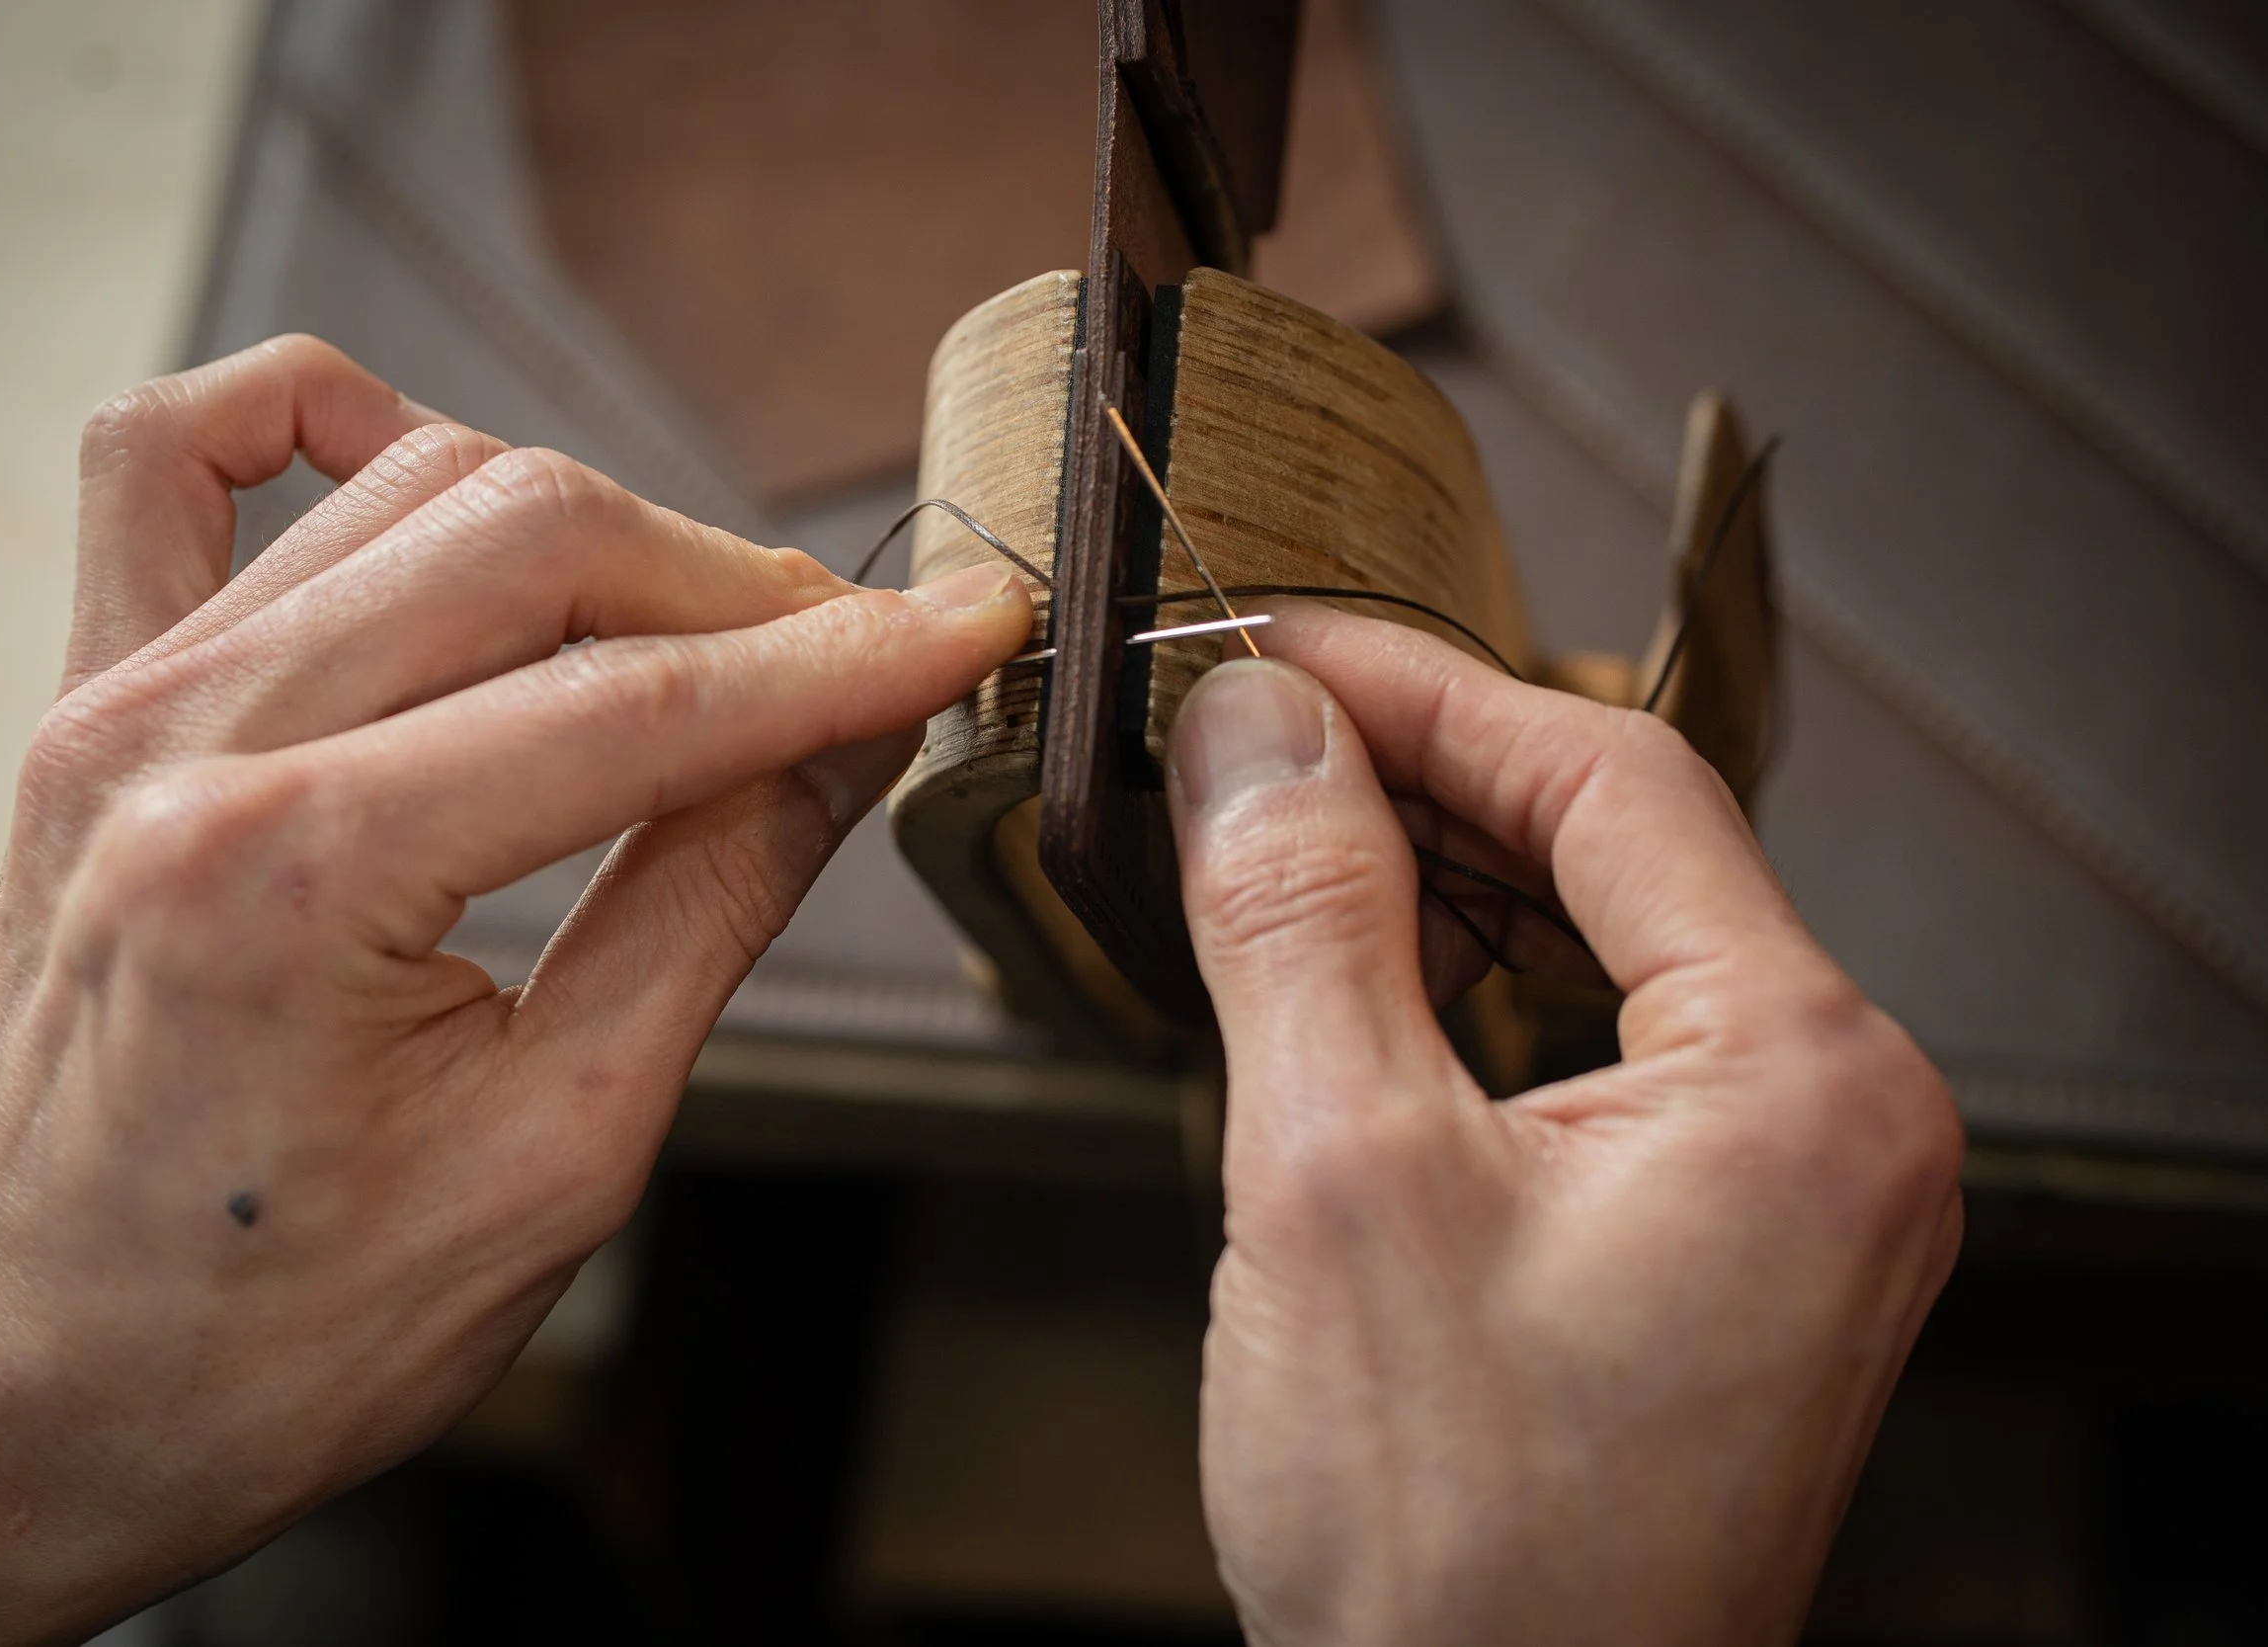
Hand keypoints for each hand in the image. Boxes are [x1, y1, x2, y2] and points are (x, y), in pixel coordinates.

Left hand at [0, 336, 1029, 1643]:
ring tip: (700, 627)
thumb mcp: (559, 1155)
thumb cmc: (273, 1337)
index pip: (637, 703)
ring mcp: (114, 708)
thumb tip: (847, 742)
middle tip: (855, 657)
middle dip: (735, 584)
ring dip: (593, 528)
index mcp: (294, 880)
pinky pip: (168, 458)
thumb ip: (711, 907)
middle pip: (530, 541)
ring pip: (404, 481)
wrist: (30, 1398)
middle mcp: (184, 749)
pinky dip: (313, 417)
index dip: (837, 662)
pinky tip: (422, 466)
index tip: (968, 630)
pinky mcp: (83, 706)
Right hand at [1167, 608, 1962, 1645]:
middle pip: (1621, 855)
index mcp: (1806, 1080)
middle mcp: (1838, 1125)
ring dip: (1439, 884)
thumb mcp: (1339, 1180)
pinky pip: (1597, 1056)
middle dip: (1424, 782)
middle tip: (1247, 742)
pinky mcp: (1718, 1255)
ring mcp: (1790, 1198)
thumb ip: (1302, 915)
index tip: (1270, 650)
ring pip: (1603, 953)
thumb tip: (1255, 723)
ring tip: (1275, 847)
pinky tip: (1352, 982)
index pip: (1614, 783)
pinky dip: (1469, 996)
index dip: (1423, 689)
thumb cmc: (1457, 1550)